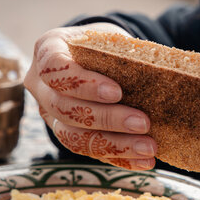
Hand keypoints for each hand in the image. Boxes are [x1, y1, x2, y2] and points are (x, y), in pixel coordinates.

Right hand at [24, 24, 156, 169]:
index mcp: (47, 49)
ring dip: (114, 144)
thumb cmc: (104, 44)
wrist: (96, 56)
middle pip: (64, 107)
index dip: (84, 83)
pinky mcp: (64, 133)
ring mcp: (48, 113)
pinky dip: (117, 157)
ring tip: (148, 147)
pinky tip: (143, 161)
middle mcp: (40, 85)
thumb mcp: (110, 38)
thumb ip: (122, 54)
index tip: (118, 92)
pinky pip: (87, 150)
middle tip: (143, 123)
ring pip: (72, 136)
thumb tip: (159, 77)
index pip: (54, 68)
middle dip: (107, 118)